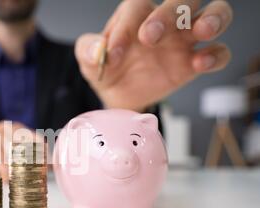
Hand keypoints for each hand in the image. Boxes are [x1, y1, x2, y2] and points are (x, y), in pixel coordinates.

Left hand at [75, 0, 232, 110]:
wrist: (119, 98)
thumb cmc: (108, 70)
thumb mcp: (90, 61)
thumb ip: (88, 50)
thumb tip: (98, 49)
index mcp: (136, 14)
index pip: (137, 7)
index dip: (125, 27)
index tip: (112, 54)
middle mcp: (166, 21)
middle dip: (171, 12)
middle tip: (150, 37)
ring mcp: (184, 40)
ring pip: (215, 12)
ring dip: (213, 17)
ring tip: (202, 31)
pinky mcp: (194, 63)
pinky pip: (219, 52)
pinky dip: (216, 55)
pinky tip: (201, 63)